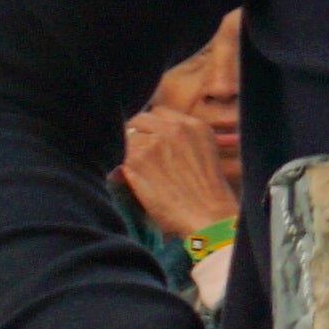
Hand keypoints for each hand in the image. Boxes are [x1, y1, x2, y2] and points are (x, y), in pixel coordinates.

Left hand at [117, 103, 233, 245]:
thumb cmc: (207, 192)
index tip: (152, 141)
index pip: (159, 112)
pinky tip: (140, 182)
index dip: (153, 127)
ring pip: (128, 137)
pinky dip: (125, 168)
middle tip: (142, 157)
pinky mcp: (137, 160)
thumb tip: (149, 134)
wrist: (208, 216)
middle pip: (139, 119)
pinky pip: (120, 156)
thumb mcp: (204, 152)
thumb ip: (181, 138)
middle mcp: (174, 129)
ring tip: (145, 172)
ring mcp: (154, 143)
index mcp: (194, 125)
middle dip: (138, 135)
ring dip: (131, 152)